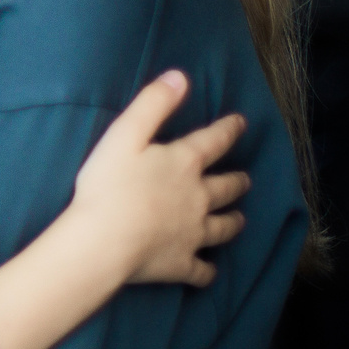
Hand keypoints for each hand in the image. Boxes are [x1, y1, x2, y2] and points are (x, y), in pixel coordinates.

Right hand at [70, 71, 249, 286]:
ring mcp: (193, 234)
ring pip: (223, 228)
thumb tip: (180, 77)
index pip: (214, 141)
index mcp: (184, 164)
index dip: (229, 129)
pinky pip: (202, 271)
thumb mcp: (124, 134)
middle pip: (227, 188)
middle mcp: (198, 198)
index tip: (240, 123)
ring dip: (233, 222)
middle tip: (244, 179)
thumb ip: (153, 104)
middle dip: (238, 181)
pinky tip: (209, 271)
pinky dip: (208, 271)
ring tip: (238, 219)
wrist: (103, 242)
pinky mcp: (182, 264)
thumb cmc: (108, 186)